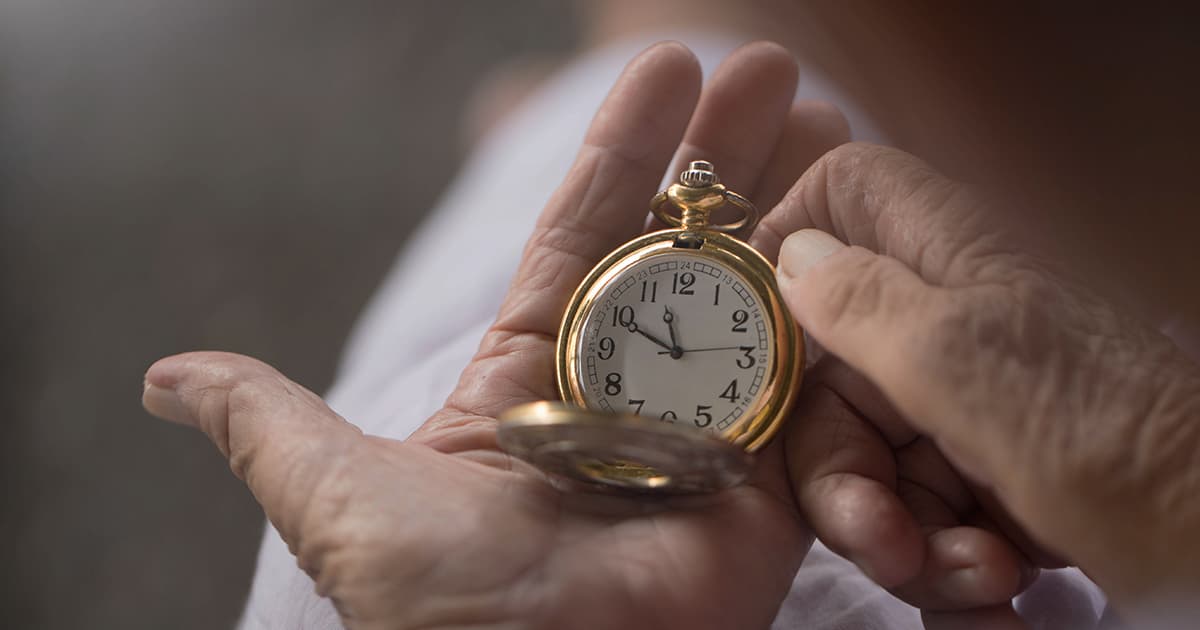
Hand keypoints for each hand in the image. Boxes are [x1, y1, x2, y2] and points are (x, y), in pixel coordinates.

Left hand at [142, 42, 851, 629]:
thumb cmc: (439, 605)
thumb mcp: (335, 497)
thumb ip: (270, 420)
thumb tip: (166, 379)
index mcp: (532, 377)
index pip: (586, 232)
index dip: (625, 147)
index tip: (665, 66)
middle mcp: (626, 393)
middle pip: (682, 246)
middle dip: (723, 152)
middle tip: (765, 66)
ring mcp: (705, 434)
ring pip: (756, 301)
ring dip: (791, 209)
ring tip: (828, 117)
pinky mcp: (773, 485)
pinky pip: (811, 387)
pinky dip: (839, 313)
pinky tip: (865, 232)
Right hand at [754, 143, 1199, 627]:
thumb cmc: (1109, 442)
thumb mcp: (968, 362)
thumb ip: (864, 302)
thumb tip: (791, 258)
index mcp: (942, 257)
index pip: (839, 194)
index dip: (789, 249)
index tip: (769, 344)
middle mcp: (940, 318)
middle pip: (823, 368)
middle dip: (841, 468)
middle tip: (883, 537)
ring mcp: (957, 399)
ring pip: (860, 456)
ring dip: (894, 532)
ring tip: (974, 571)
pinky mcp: (976, 472)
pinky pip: (906, 509)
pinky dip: (936, 561)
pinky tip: (992, 587)